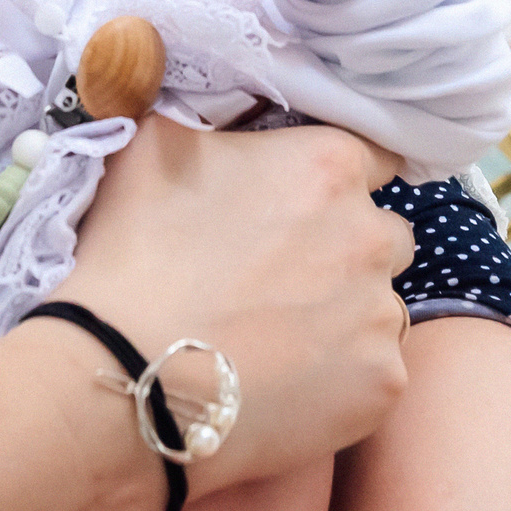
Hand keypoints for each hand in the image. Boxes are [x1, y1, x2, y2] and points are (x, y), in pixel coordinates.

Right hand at [53, 118, 411, 491]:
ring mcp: (380, 314)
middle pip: (384, 234)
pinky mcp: (382, 384)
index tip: (302, 204)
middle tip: (284, 275)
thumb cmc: (134, 254)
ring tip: (281, 337)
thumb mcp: (155, 145)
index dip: (335, 181)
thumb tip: (222, 126)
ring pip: (382, 306)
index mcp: (328, 166)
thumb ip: (214, 126)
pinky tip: (288, 382)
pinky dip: (342, 376)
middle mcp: (370, 234)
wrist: (126, 374)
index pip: (374, 158)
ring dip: (346, 314)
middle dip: (347, 248)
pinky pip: (376, 371)